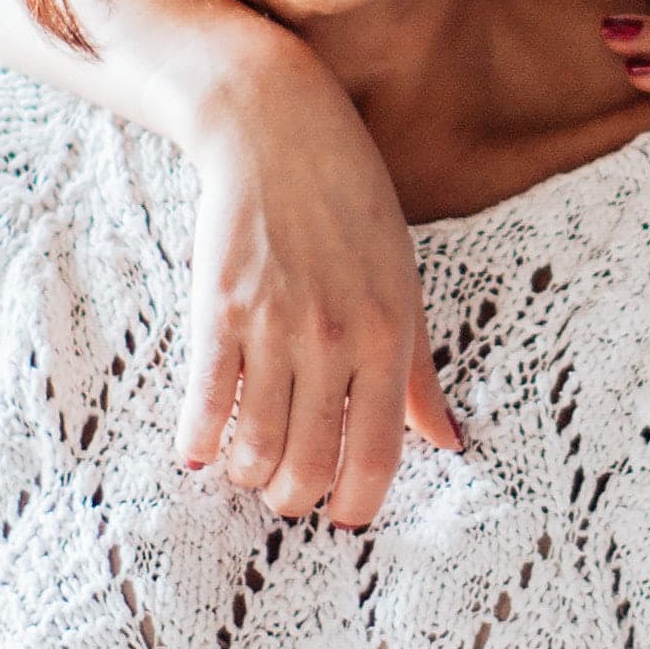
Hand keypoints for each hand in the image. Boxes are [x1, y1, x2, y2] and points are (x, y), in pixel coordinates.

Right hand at [174, 48, 455, 530]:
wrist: (278, 130)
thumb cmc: (351, 205)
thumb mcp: (404, 284)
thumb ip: (418, 372)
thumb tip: (449, 442)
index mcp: (390, 335)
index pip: (381, 453)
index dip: (360, 502)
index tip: (345, 517)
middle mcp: (335, 339)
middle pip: (311, 463)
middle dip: (297, 498)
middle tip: (290, 496)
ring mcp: (274, 326)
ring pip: (256, 446)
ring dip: (250, 475)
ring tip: (250, 471)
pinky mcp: (218, 309)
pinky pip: (207, 401)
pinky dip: (201, 440)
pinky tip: (200, 450)